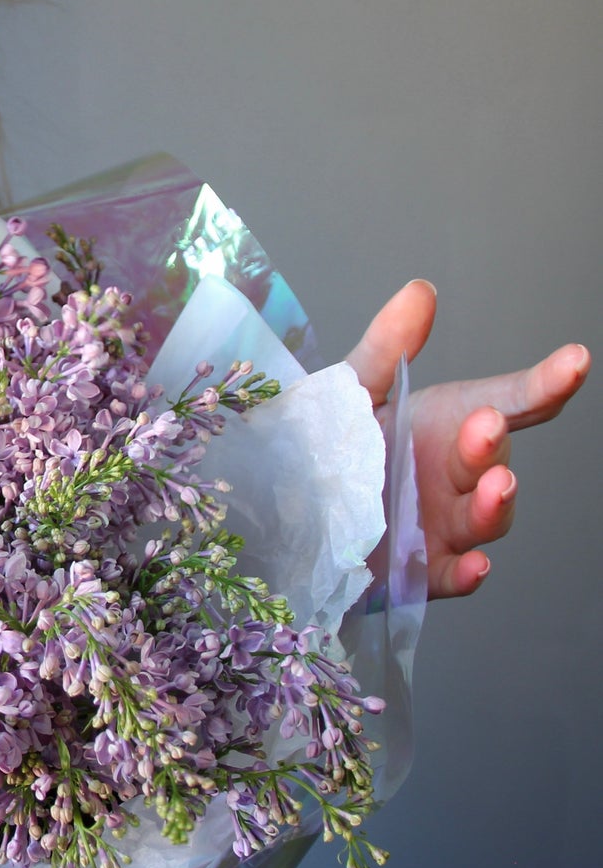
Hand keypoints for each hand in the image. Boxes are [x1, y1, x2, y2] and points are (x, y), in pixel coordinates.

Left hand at [344, 279, 589, 599]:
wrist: (293, 512)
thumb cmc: (337, 447)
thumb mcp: (354, 393)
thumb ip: (388, 349)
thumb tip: (420, 291)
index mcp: (450, 423)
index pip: (513, 401)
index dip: (548, 382)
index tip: (574, 360)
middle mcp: (459, 474)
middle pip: (493, 458)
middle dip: (492, 443)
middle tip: (484, 425)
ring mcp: (447, 523)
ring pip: (487, 517)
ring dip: (497, 502)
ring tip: (497, 484)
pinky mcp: (424, 569)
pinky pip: (454, 576)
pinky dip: (470, 573)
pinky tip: (478, 566)